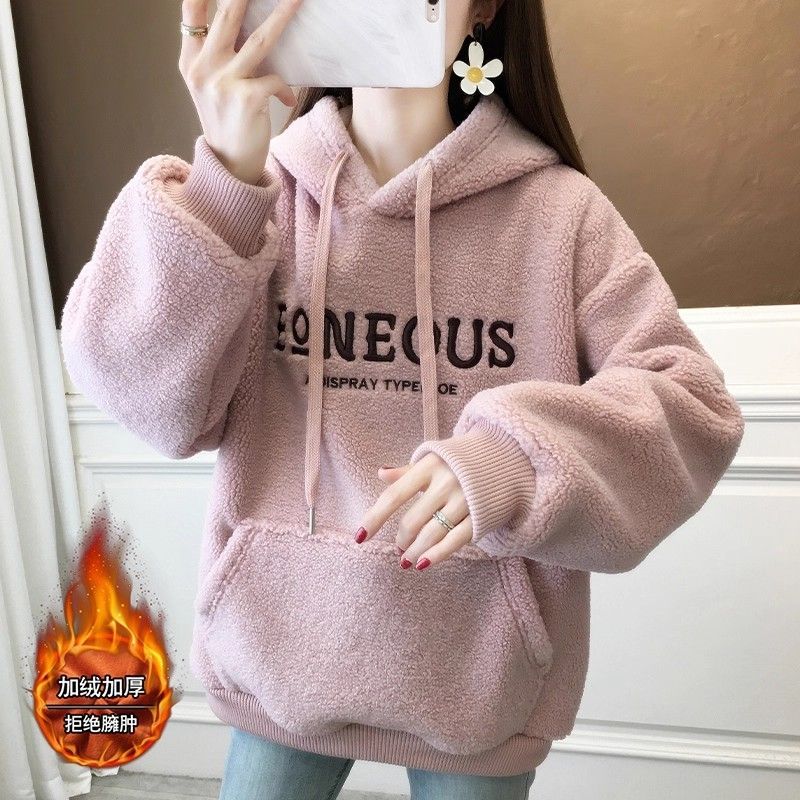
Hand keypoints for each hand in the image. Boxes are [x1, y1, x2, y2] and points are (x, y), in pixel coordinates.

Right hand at [178, 0, 303, 183]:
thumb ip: (217, 54)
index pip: (192, 11)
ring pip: (258, 40)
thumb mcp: (210, 85)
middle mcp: (202, 68)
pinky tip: (286, 99)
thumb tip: (242, 19)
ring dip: (281, 16)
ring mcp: (223, 83)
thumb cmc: (226, 121)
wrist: (229, 165)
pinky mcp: (245, 99)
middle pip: (227, 15)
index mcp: (190, 60)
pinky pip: (274, 79)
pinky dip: (284, 87)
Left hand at [354, 453, 473, 570]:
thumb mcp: (434, 458)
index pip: (394, 495)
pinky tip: (423, 564)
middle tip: (398, 548)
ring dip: (415, 551)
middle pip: (413, 520)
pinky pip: (455, 541)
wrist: (508, 456)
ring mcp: (464, 500)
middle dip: (402, 539)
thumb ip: (407, 470)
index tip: (360, 537)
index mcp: (429, 466)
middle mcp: (445, 482)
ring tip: (407, 560)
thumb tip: (381, 473)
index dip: (375, 518)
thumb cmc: (462, 459)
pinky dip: (437, 555)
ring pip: (432, 534)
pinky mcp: (480, 516)